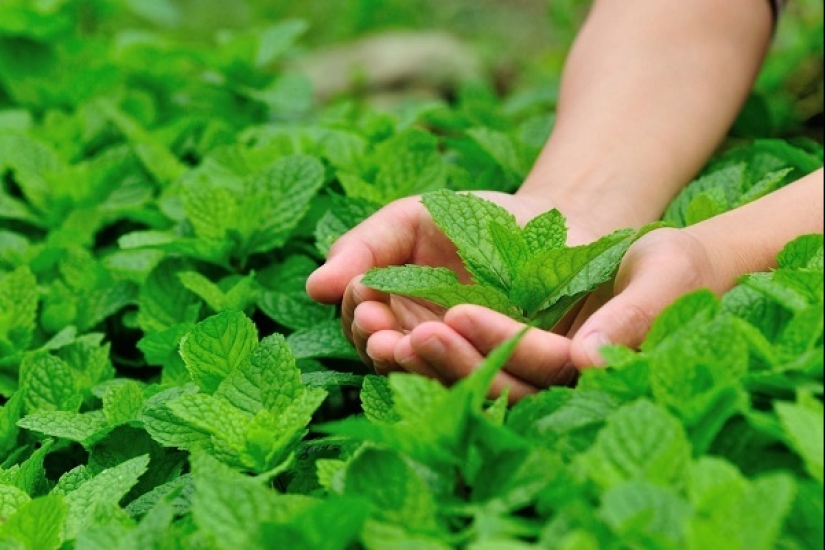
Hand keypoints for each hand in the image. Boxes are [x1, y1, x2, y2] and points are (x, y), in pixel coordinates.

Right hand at [305, 191, 598, 376]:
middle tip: (389, 339)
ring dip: (431, 364)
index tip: (365, 307)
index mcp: (396, 318)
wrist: (544, 221)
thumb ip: (363, 248)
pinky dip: (483, 364)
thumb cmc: (469, 219)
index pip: (368, 332)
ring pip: (444, 378)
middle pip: (399, 363)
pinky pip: (497, 380)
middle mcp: (428, 348)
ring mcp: (470, 362)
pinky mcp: (517, 372)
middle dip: (391, 352)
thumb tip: (314, 286)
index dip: (363, 324)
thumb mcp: (410, 220)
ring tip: (424, 337)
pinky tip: (474, 341)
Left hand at [390, 227, 722, 401]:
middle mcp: (545, 382)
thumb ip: (637, 316)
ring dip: (412, 355)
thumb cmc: (659, 262)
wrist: (630, 252)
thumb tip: (587, 362)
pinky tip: (372, 310)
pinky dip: (408, 337)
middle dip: (443, 360)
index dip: (498, 344)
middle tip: (397, 332)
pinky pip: (444, 352)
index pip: (538, 369)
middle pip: (489, 385)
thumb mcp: (667, 272)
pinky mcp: (486, 347)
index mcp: (586, 372)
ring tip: (371, 323)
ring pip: (458, 376)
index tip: (457, 313)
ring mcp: (513, 367)